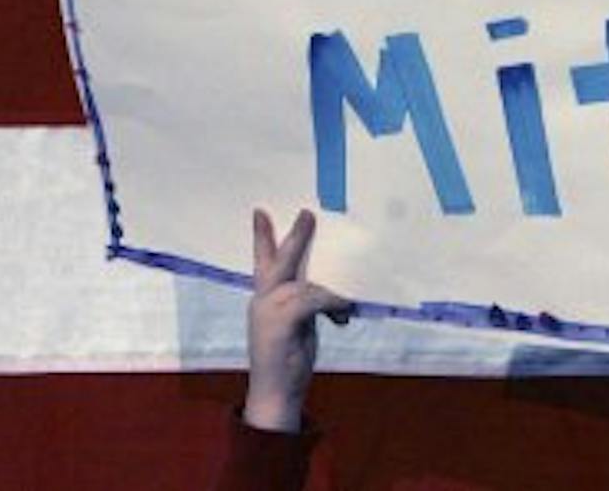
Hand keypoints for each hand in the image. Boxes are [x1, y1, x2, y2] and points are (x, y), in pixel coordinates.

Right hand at [244, 208, 351, 433]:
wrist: (274, 396)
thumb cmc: (286, 363)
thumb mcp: (295, 327)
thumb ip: (303, 305)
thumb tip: (333, 290)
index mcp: (264, 300)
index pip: (261, 262)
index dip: (262, 237)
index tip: (260, 211)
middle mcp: (263, 301)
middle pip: (278, 260)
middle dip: (295, 236)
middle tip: (308, 213)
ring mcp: (269, 311)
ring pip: (303, 285)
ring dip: (330, 292)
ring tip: (347, 304)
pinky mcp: (281, 323)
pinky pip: (311, 300)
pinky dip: (331, 303)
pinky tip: (343, 316)